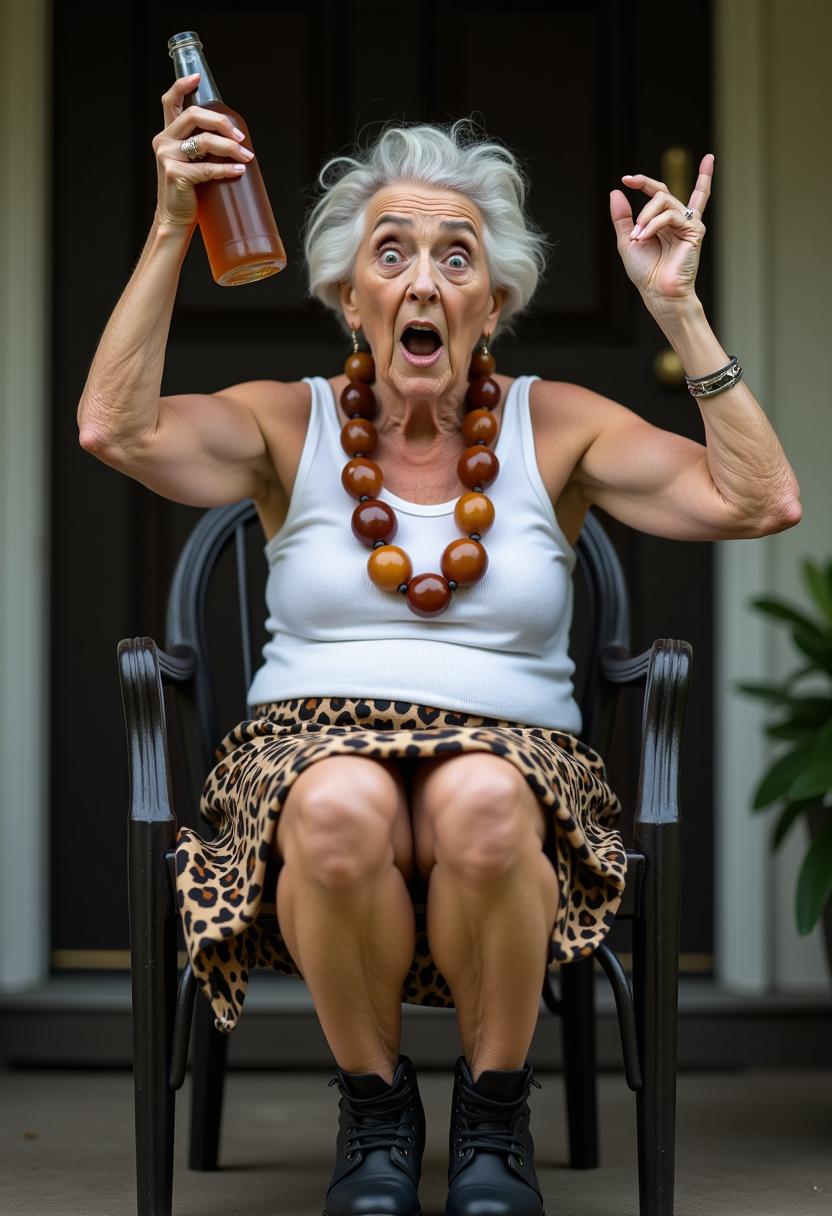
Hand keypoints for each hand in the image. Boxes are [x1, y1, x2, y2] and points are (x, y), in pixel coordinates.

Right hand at [151, 71, 251, 230]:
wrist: (175, 220)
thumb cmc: (188, 192)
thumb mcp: (191, 163)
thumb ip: (200, 147)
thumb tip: (234, 138)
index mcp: (167, 135)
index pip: (169, 102)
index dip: (182, 86)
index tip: (197, 78)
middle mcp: (163, 141)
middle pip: (193, 116)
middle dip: (221, 122)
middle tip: (240, 136)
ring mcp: (167, 157)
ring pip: (204, 141)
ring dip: (230, 147)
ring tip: (246, 156)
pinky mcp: (175, 174)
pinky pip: (207, 168)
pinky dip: (226, 170)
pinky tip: (239, 171)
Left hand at [609, 153, 713, 306]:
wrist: (657, 292)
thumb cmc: (645, 272)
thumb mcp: (627, 240)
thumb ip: (623, 217)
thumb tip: (616, 191)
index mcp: (664, 222)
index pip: (658, 193)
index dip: (644, 182)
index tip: (626, 179)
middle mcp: (678, 220)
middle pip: (661, 192)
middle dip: (644, 189)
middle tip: (630, 197)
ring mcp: (688, 223)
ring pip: (664, 200)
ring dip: (645, 217)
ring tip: (638, 237)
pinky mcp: (695, 230)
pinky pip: (671, 215)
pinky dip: (654, 224)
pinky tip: (645, 237)